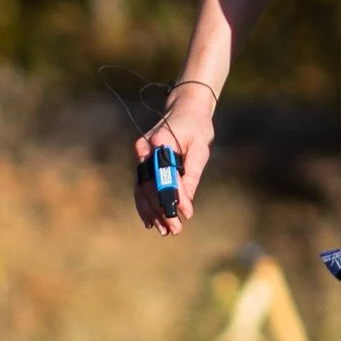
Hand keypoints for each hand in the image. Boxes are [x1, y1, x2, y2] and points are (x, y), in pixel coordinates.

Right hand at [134, 90, 217, 234]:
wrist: (185, 110)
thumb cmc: (196, 128)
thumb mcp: (200, 150)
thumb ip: (191, 176)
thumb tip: (186, 206)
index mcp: (160, 140)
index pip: (164, 174)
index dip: (172, 196)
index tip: (184, 214)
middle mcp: (144, 148)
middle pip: (149, 185)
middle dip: (161, 210)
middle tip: (174, 229)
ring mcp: (140, 155)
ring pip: (142, 189)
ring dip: (152, 212)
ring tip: (164, 230)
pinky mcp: (142, 162)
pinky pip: (141, 186)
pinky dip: (145, 204)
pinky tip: (151, 221)